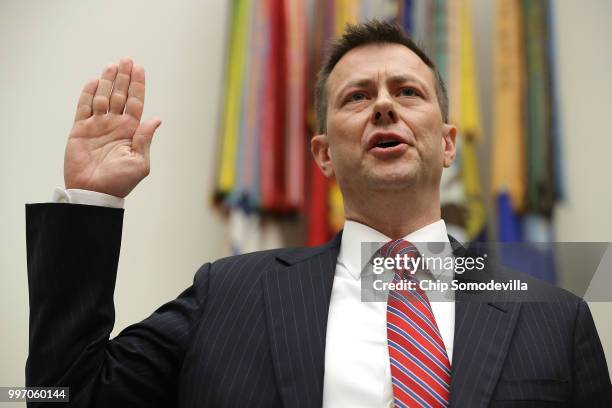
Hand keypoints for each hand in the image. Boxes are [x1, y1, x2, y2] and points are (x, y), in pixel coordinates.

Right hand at [64, 57, 161, 197]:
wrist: (94, 193)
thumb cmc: (119, 181)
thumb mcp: (140, 162)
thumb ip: (145, 139)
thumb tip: (156, 119)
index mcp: (131, 131)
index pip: (136, 102)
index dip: (137, 85)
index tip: (139, 68)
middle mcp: (115, 125)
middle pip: (120, 95)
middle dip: (123, 77)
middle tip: (126, 59)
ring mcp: (97, 125)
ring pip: (102, 97)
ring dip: (107, 81)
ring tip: (112, 65)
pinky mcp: (81, 129)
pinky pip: (84, 107)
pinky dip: (87, 93)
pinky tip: (93, 80)